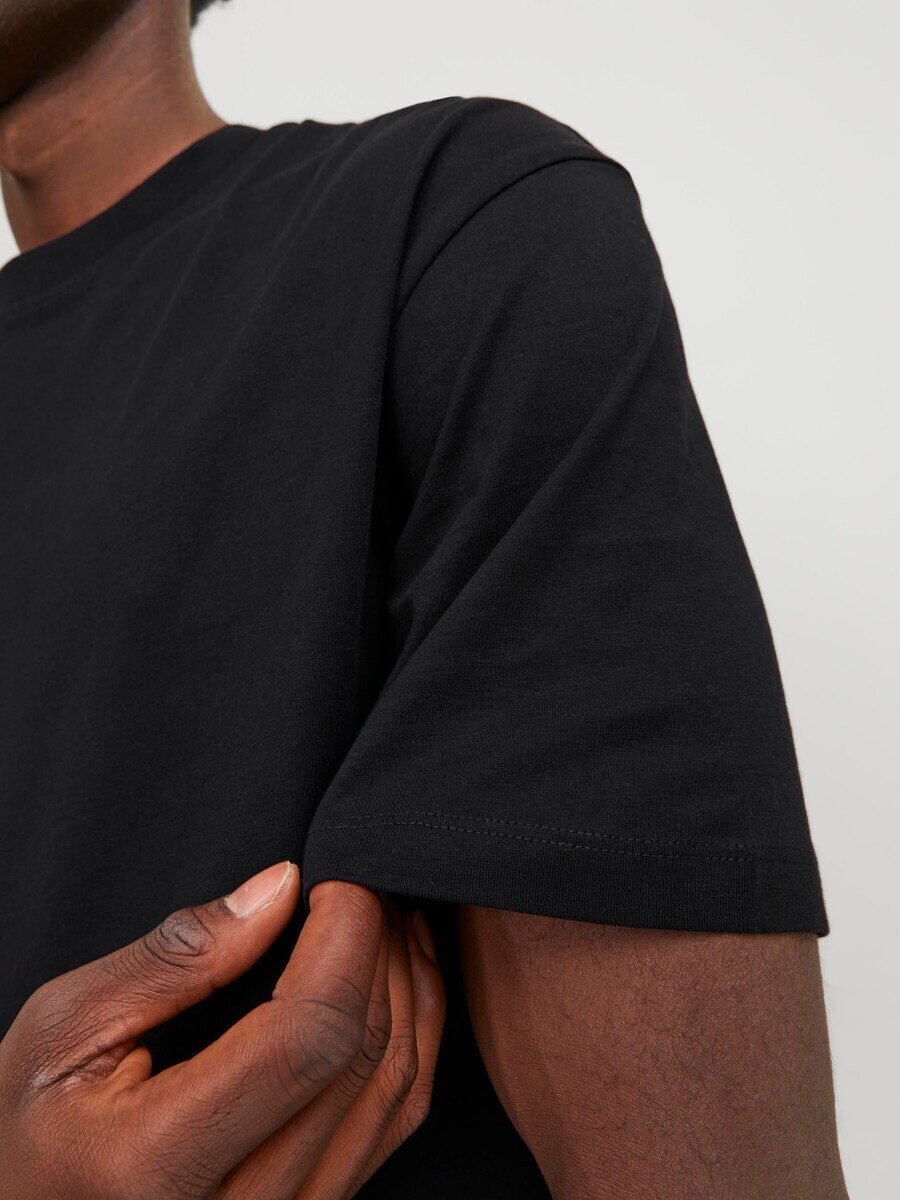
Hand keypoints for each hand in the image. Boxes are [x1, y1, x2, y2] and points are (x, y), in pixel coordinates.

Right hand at [0, 861, 445, 1198]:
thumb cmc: (31, 1129)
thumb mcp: (65, 1029)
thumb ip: (175, 958)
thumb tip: (279, 888)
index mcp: (163, 1163)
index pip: (307, 1037)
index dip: (344, 941)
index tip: (340, 878)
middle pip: (361, 1057)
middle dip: (380, 948)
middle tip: (367, 879)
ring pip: (394, 1090)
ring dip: (406, 986)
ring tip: (388, 915)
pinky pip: (394, 1123)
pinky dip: (414, 1039)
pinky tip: (401, 978)